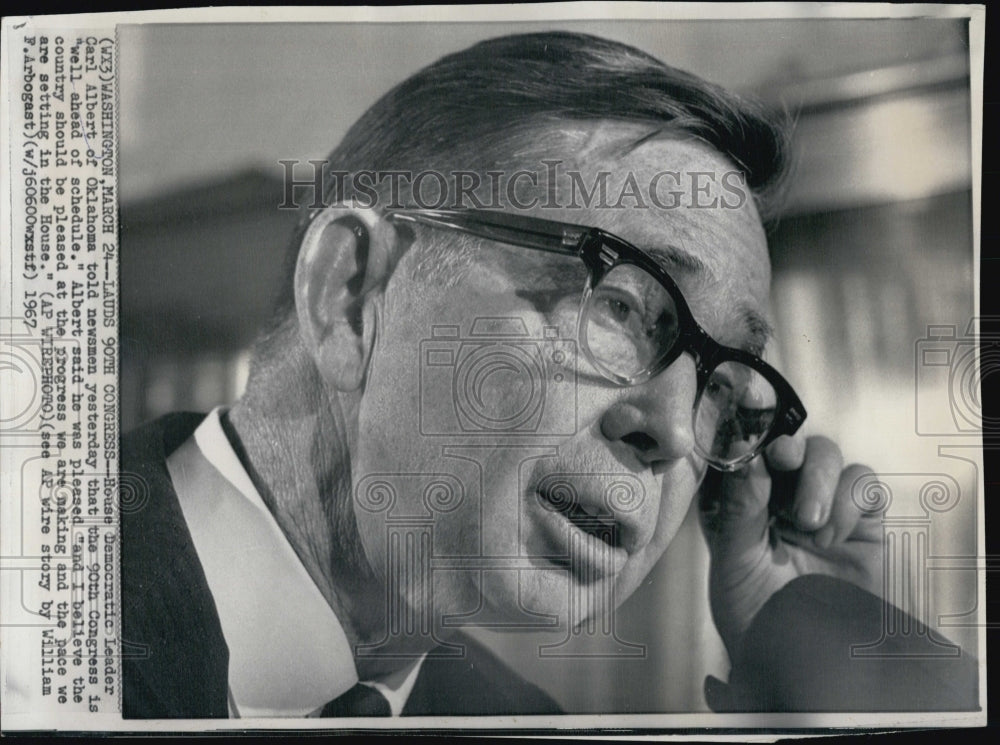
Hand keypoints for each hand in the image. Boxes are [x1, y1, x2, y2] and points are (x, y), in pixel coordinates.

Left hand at [698, 434, 883, 656]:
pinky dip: (851, 500)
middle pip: (791, 443)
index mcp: (738, 499)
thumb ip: (740, 508)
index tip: (751, 431)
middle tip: (784, 465)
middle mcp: (778, 496)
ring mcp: (821, 505)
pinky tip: (833, 536)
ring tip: (809, 524)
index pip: (744, 448)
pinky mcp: (861, 523)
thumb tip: (749, 457)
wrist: (801, 662)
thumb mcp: (733, 561)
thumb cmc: (754, 614)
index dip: (748, 432)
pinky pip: (864, 484)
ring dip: (819, 478)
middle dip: (791, 452)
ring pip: (828, 455)